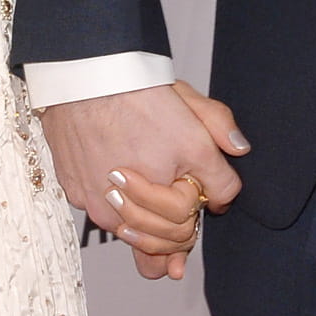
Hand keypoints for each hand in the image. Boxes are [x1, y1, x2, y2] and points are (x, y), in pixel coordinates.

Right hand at [37, 83, 248, 282]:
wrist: (86, 77)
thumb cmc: (137, 94)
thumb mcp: (194, 112)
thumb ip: (222, 136)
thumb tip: (239, 151)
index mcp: (165, 195)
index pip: (187, 229)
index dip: (196, 209)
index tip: (195, 192)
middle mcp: (128, 209)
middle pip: (158, 238)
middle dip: (173, 226)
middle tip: (179, 205)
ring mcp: (98, 205)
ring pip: (129, 230)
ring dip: (144, 221)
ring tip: (150, 196)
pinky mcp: (76, 193)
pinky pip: (103, 211)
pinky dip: (115, 202)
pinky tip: (121, 180)